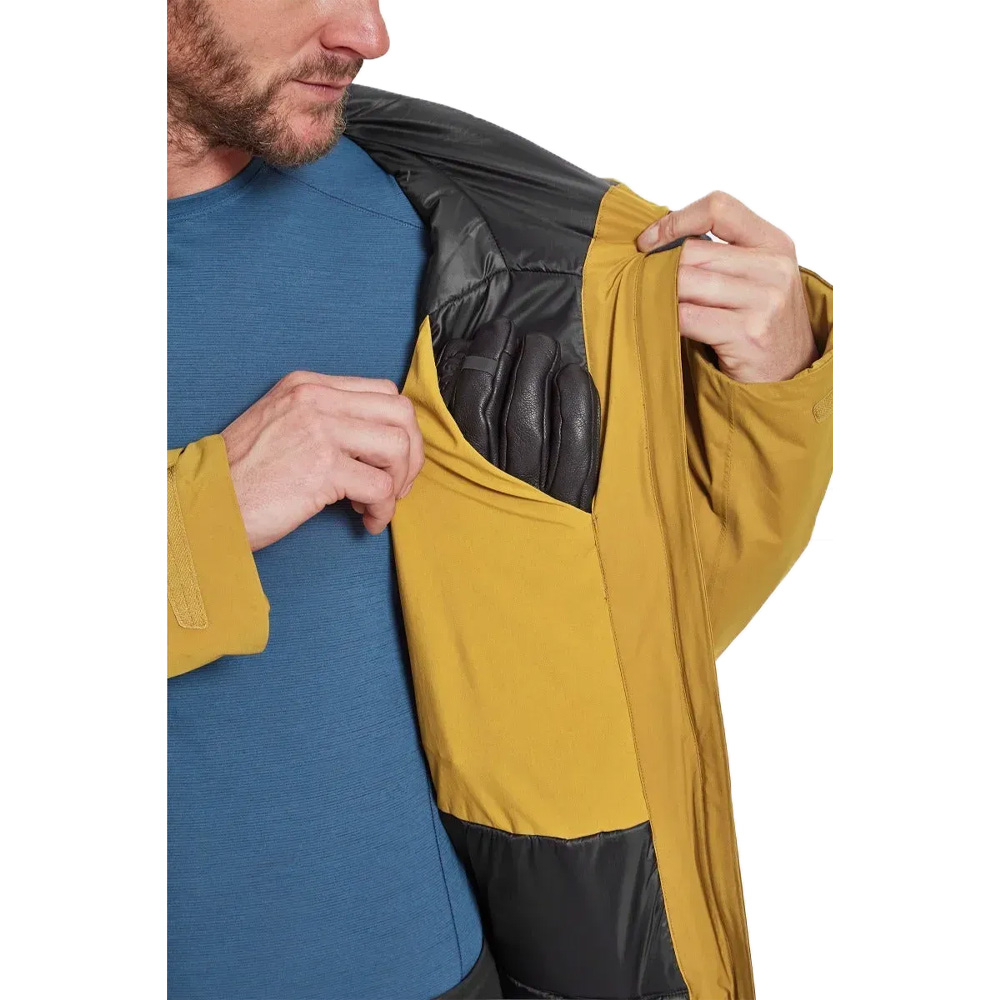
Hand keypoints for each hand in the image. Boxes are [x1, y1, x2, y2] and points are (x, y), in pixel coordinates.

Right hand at [220, 371, 424, 549]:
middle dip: (411, 454)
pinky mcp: (322, 468)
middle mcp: (316, 399)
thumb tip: (376, 440)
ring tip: (377, 505)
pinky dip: (383, 510)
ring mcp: (319, 430)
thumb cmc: (242, 475)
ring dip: (398, 483)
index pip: (383, 391)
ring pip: (397, 447)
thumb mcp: (280, 424)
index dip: (399, 429)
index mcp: (308, 385)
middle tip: (399, 485)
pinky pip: (381, 488)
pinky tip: (367, 521)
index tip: (391, 461)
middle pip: (400, 413)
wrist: (207, 503)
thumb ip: (324, 419)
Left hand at [635, 190, 818, 382]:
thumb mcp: (757, 278)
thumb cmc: (762, 325)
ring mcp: (764, 300)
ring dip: (659, 293)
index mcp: (775, 244)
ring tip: (649, 304)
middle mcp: (774, 268)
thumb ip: (722, 256)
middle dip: (660, 267)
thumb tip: (660, 240)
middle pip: (694, 250)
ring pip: (686, 281)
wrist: (790, 376)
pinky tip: (663, 325)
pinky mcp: (748, 333)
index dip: (676, 220)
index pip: (719, 208)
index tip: (647, 241)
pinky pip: (687, 316)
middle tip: (640, 282)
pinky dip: (666, 319)